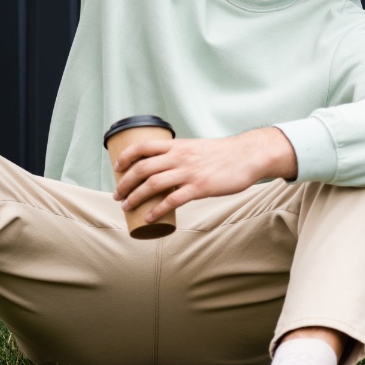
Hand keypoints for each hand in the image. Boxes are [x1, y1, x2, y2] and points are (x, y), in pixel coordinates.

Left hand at [112, 128, 297, 222]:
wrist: (247, 156)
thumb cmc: (222, 154)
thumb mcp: (196, 147)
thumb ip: (179, 155)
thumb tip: (164, 168)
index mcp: (177, 146)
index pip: (142, 146)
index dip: (125, 157)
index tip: (117, 168)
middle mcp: (179, 157)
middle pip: (142, 169)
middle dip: (125, 183)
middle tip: (117, 196)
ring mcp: (189, 172)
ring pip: (153, 185)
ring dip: (135, 197)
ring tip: (126, 207)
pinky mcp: (200, 187)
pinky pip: (173, 200)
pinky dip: (157, 210)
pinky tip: (149, 218)